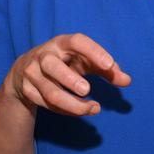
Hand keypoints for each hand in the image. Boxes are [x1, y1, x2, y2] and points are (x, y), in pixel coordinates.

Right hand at [7, 33, 130, 115]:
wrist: (25, 70)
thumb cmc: (65, 62)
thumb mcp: (85, 61)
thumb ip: (106, 69)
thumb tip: (127, 80)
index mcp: (61, 43)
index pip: (77, 42)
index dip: (94, 51)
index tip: (109, 65)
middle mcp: (44, 56)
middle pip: (52, 65)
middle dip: (70, 79)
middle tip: (88, 90)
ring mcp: (33, 74)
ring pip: (50, 92)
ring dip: (73, 104)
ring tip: (94, 108)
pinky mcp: (28, 91)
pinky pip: (48, 104)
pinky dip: (67, 111)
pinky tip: (81, 111)